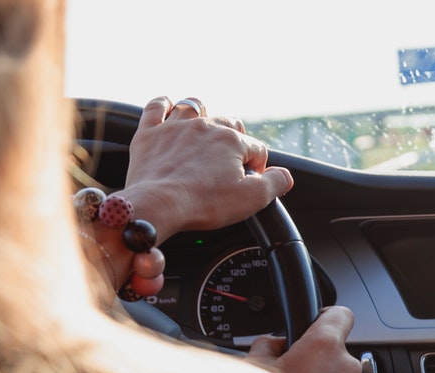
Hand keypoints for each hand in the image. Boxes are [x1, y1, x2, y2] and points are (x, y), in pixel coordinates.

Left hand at [120, 96, 293, 241]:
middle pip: (229, 123)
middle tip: (231, 161)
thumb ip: (276, 183)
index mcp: (232, 141)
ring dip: (203, 115)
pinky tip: (168, 108)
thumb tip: (285, 175)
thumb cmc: (204, 203)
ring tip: (204, 130)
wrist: (158, 206)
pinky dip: (163, 105)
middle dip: (235, 139)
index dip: (257, 167)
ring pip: (194, 107)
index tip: (250, 182)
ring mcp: (175, 127)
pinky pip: (156, 106)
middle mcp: (205, 126)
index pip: (256, 148)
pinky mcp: (149, 133)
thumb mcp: (252, 199)